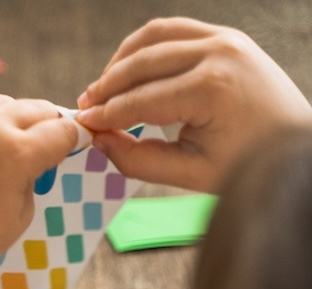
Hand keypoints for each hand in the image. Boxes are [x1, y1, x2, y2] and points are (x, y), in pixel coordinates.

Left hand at [0, 94, 77, 282]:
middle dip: (41, 123)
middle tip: (41, 134)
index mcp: (16, 153)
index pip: (60, 131)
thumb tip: (36, 152)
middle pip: (29, 109)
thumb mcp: (20, 214)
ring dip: (0, 116)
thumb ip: (32, 175)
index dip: (68, 139)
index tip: (67, 143)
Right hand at [77, 17, 311, 191]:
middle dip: (107, 86)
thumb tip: (100, 141)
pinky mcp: (227, 36)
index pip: (141, 100)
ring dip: (122, 61)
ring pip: (154, 37)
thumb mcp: (191, 173)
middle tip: (85, 107)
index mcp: (211, 89)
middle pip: (142, 63)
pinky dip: (146, 47)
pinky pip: (174, 30)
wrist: (297, 145)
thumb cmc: (249, 164)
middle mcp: (219, 54)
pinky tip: (128, 70)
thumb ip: (139, 159)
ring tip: (103, 88)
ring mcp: (225, 39)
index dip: (106, 114)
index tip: (83, 125)